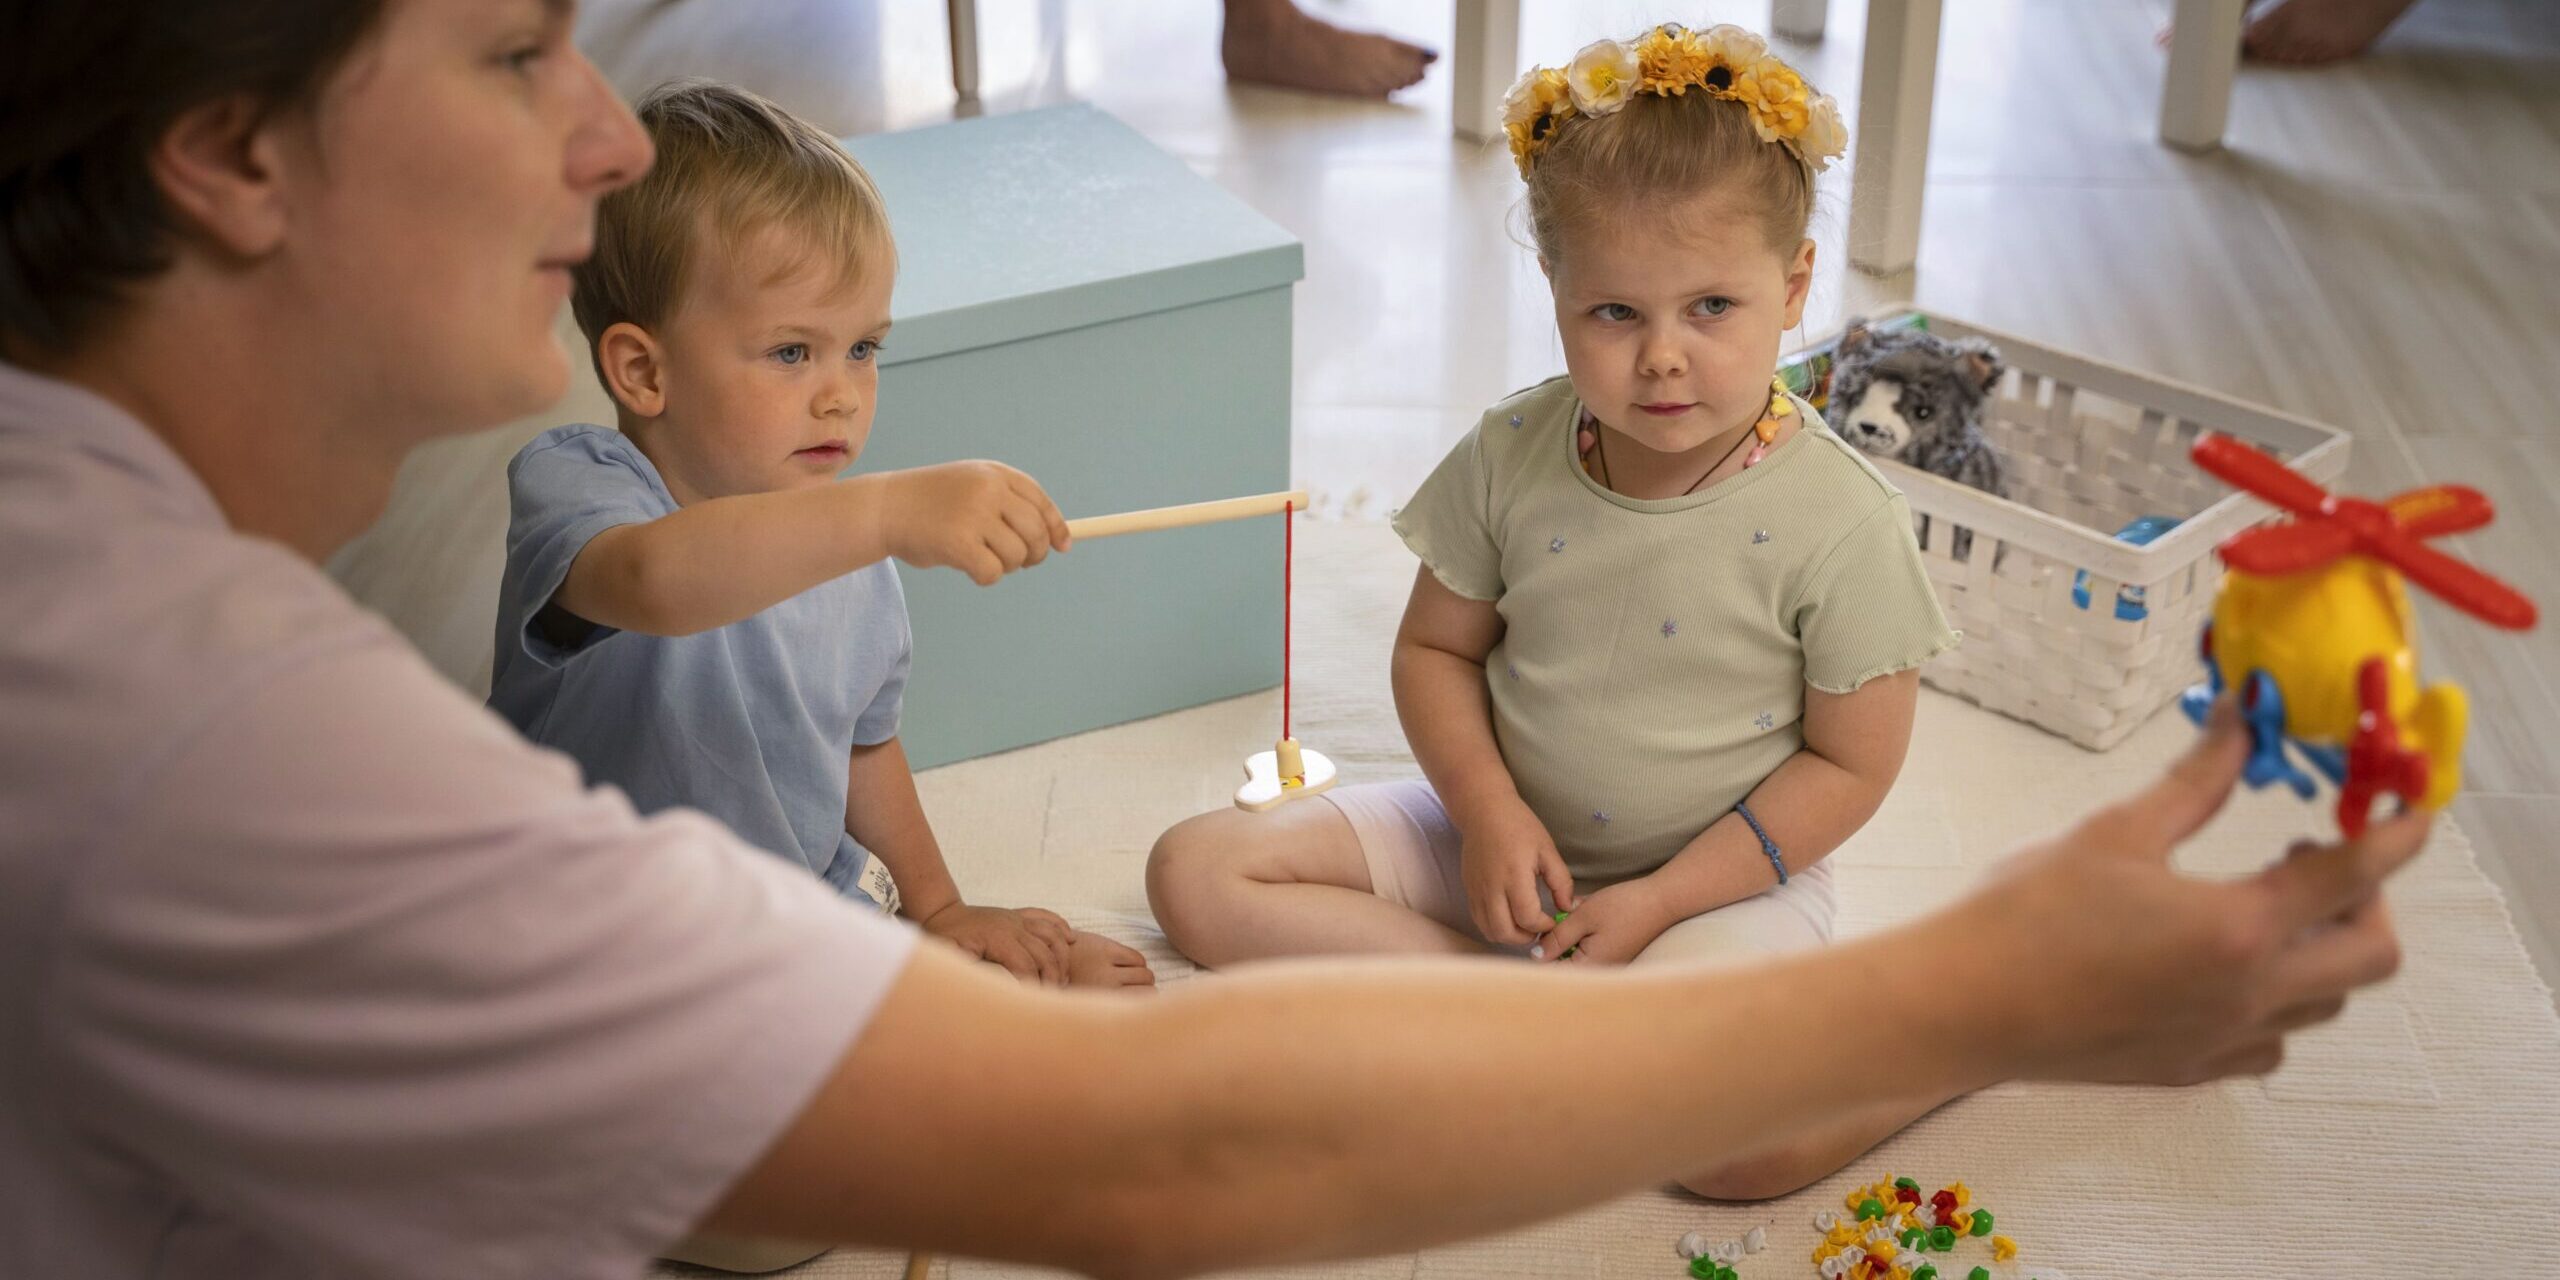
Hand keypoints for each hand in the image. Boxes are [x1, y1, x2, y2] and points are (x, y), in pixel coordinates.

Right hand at [879, 461, 1070, 585]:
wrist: (884, 507)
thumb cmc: (931, 504)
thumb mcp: (972, 489)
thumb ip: (1009, 507)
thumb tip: (1057, 541)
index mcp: (994, 474)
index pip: (1040, 502)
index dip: (1055, 527)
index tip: (1062, 546)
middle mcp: (988, 490)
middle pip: (1036, 532)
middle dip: (1034, 554)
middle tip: (1019, 563)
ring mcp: (974, 515)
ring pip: (1017, 556)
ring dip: (1005, 566)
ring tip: (981, 558)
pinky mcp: (959, 543)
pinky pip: (993, 572)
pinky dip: (985, 577)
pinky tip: (967, 568)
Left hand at [920, 903, 1074, 985]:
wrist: (940, 913)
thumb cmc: (943, 939)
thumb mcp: (949, 957)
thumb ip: (969, 972)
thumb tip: (990, 987)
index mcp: (997, 937)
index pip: (1026, 966)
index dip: (1034, 987)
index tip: (1035, 1004)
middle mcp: (1012, 925)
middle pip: (1045, 953)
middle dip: (1053, 977)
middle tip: (1053, 998)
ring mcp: (1017, 918)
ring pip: (1053, 934)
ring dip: (1062, 956)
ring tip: (1063, 978)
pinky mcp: (1018, 914)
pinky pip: (1047, 917)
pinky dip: (1061, 927)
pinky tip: (1071, 940)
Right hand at [1456, 798, 1578, 945]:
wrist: (1483, 811)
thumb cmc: (1519, 826)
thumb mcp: (1547, 849)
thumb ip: (1561, 881)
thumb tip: (1567, 908)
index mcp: (1514, 876)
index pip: (1528, 918)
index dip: (1544, 926)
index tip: (1553, 918)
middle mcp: (1491, 888)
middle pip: (1505, 932)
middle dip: (1526, 937)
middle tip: (1539, 927)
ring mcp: (1476, 891)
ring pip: (1490, 931)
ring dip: (1509, 935)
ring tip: (1524, 924)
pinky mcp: (1469, 891)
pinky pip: (1479, 920)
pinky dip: (1495, 927)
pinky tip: (1509, 916)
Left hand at [1532, 877, 1672, 964]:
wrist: (1662, 900)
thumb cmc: (1624, 907)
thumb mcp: (1583, 918)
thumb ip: (1556, 939)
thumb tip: (1536, 957)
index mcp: (1590, 968)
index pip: (1553, 973)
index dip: (1542, 954)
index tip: (1540, 935)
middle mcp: (1600, 972)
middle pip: (1563, 963)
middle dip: (1558, 941)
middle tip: (1565, 919)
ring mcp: (1608, 964)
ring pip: (1575, 952)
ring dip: (1572, 934)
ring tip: (1580, 914)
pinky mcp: (1614, 953)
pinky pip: (1589, 946)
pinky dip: (1584, 931)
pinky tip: (1588, 914)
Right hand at [1947, 698, 2423, 1086]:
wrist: (1962, 1006)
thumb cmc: (2026, 914)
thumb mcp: (2116, 833)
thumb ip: (2195, 781)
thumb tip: (2241, 721)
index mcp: (2239, 928)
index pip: (2353, 875)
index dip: (2395, 836)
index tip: (2413, 811)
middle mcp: (2251, 994)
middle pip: (2370, 955)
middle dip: (2366, 901)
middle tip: (2314, 859)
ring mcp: (2224, 1040)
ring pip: (2326, 1003)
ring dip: (2320, 950)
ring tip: (2264, 907)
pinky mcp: (2191, 1069)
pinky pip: (2272, 1041)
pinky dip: (2276, 1003)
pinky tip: (2222, 970)